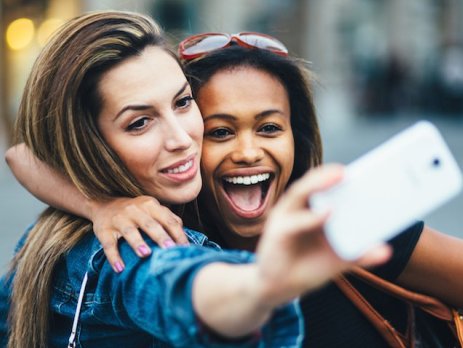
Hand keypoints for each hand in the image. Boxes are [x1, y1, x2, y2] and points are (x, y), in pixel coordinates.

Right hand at [88, 196, 187, 271]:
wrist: (103, 204)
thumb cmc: (136, 212)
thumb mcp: (152, 209)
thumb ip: (168, 219)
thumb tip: (185, 236)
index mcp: (150, 205)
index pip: (168, 220)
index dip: (178, 234)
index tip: (185, 249)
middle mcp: (134, 210)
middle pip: (150, 224)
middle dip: (161, 237)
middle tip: (170, 249)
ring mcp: (119, 219)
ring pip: (129, 231)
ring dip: (137, 242)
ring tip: (145, 254)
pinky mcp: (104, 230)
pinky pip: (108, 244)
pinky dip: (113, 257)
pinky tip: (120, 268)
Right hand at [255, 164, 390, 305]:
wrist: (278, 289)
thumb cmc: (306, 268)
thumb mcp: (336, 260)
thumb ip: (358, 253)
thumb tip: (385, 250)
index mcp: (310, 210)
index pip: (324, 186)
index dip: (339, 176)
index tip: (363, 169)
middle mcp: (296, 209)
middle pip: (311, 184)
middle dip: (329, 174)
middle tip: (349, 170)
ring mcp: (284, 218)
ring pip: (299, 194)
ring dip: (318, 183)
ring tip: (340, 176)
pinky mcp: (277, 233)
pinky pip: (294, 222)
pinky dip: (311, 217)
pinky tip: (328, 214)